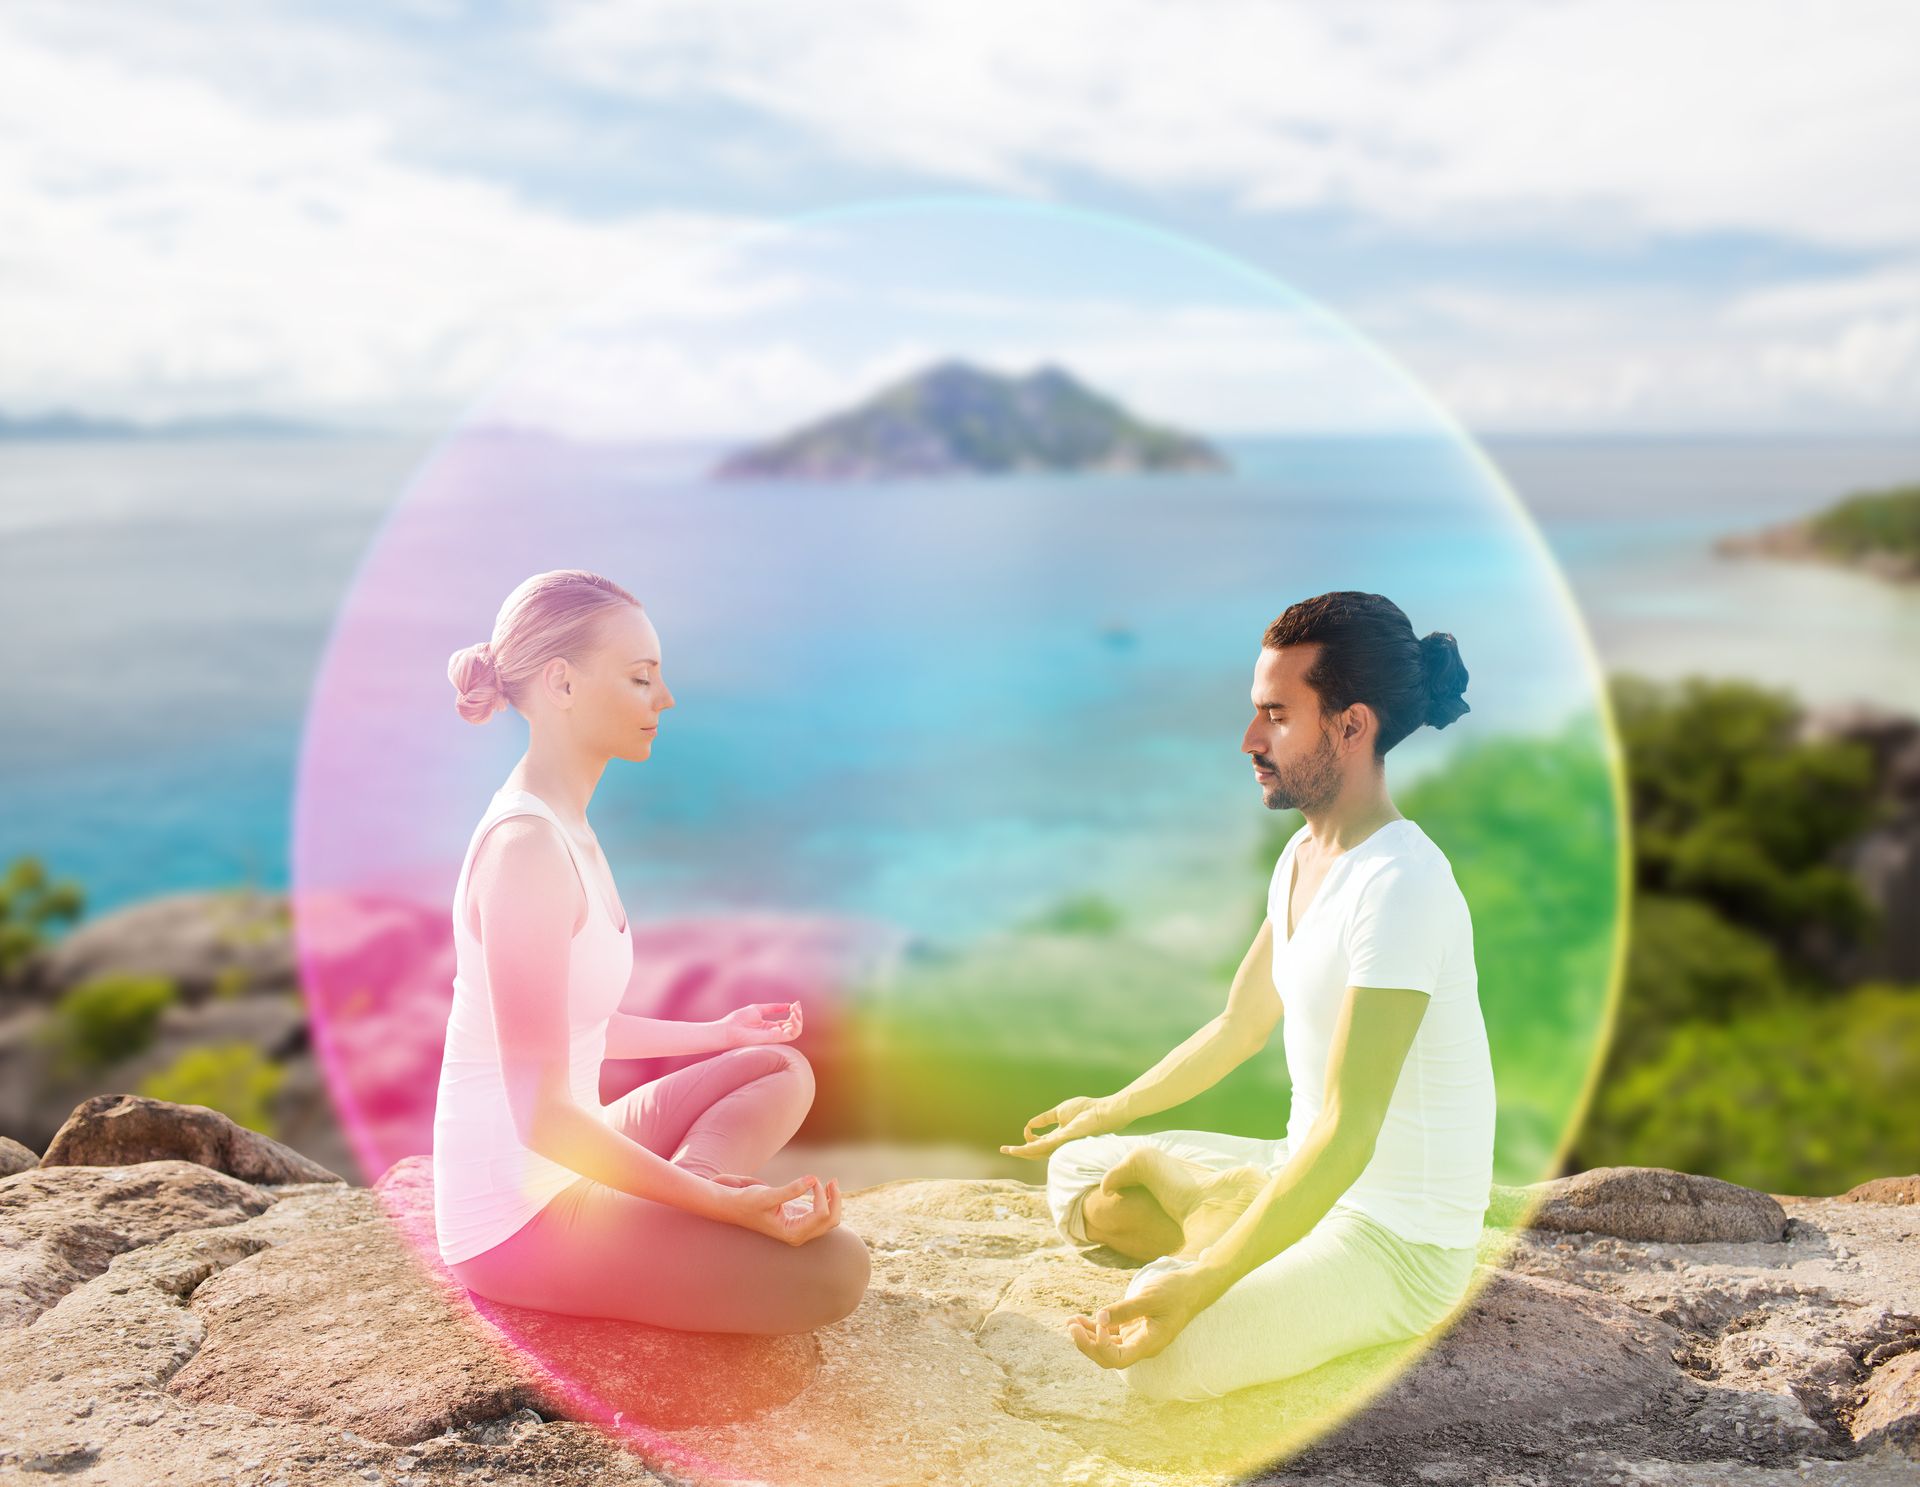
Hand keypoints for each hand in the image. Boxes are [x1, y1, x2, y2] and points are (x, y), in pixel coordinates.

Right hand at [716, 1172, 841, 1244]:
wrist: (736, 1206)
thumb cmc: (748, 1202)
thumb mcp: (768, 1195)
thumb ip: (791, 1190)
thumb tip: (813, 1179)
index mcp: (793, 1233)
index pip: (821, 1216)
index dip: (822, 1196)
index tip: (813, 1179)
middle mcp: (799, 1234)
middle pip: (831, 1221)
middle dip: (835, 1200)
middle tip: (832, 1180)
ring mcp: (801, 1228)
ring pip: (829, 1219)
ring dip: (834, 1201)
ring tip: (831, 1182)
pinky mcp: (800, 1219)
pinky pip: (822, 1214)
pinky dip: (826, 1201)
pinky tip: (822, 1187)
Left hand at [719, 1000, 801, 1046]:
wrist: (728, 1030)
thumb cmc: (739, 1020)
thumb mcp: (758, 1009)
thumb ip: (773, 1008)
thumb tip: (788, 1005)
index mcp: (770, 1027)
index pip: (788, 1022)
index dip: (794, 1012)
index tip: (796, 1003)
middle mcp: (774, 1033)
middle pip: (794, 1026)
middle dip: (798, 1015)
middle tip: (796, 1006)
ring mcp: (774, 1036)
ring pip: (795, 1031)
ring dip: (799, 1020)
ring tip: (795, 1011)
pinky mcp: (774, 1038)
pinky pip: (791, 1035)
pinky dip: (796, 1025)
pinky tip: (792, 1015)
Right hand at [1001, 1094, 1119, 1159]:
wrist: (1102, 1111)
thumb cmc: (1086, 1110)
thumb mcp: (1060, 1111)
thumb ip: (1045, 1118)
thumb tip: (1031, 1123)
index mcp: (1059, 1136)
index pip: (1040, 1143)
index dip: (1030, 1139)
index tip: (1026, 1130)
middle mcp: (1059, 1143)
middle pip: (1036, 1151)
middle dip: (1020, 1151)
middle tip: (1005, 1150)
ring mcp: (1061, 1143)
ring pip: (1038, 1151)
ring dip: (1021, 1151)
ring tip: (1007, 1150)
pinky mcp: (1063, 1139)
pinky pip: (1044, 1145)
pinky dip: (1031, 1147)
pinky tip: (1021, 1148)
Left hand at [1067, 1264, 1218, 1368]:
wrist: (1193, 1287)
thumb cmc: (1175, 1291)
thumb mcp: (1150, 1298)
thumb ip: (1125, 1310)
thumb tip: (1099, 1319)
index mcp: (1150, 1344)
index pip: (1118, 1358)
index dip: (1102, 1346)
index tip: (1098, 1321)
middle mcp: (1141, 1346)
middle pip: (1108, 1358)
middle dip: (1087, 1345)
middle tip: (1071, 1326)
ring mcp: (1137, 1338)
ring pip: (1107, 1347)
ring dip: (1088, 1336)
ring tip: (1070, 1321)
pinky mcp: (1133, 1328)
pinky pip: (1110, 1334)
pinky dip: (1095, 1328)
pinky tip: (1080, 1319)